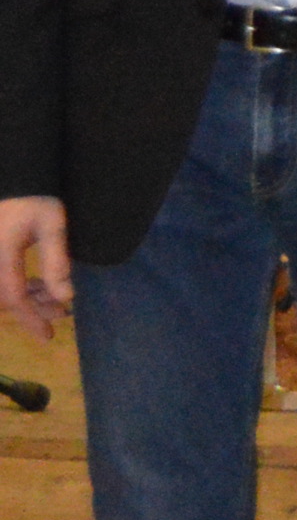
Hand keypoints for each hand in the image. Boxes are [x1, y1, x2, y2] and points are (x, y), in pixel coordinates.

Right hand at [0, 195, 68, 336]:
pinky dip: (17, 288)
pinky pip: (0, 282)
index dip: (31, 319)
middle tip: (63, 312)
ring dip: (27, 299)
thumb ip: (57, 261)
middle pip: (4, 298)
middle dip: (32, 309)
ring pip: (2, 292)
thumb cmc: (33, 200)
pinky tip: (40, 287)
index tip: (49, 337)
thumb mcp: (51, 226)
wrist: (12, 183)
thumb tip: (67, 297)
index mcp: (1, 255)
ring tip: (56, 299)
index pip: (13, 296)